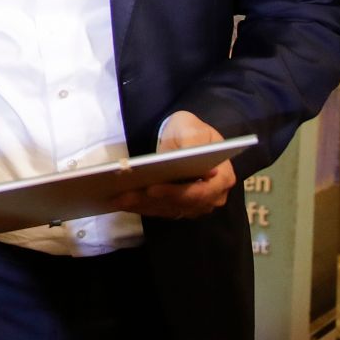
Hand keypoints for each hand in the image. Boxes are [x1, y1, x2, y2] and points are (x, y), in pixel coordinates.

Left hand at [108, 111, 236, 220]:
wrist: (185, 135)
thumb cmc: (191, 130)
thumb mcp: (193, 129)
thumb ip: (193, 144)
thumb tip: (192, 161)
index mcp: (222, 177)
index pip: (199, 191)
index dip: (175, 192)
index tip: (151, 188)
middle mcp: (213, 197)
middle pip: (180, 204)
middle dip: (150, 200)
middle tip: (124, 196)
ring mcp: (196, 204)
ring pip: (167, 209)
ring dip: (142, 206)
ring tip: (118, 199)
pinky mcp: (180, 207)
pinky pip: (160, 210)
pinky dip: (141, 207)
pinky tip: (122, 202)